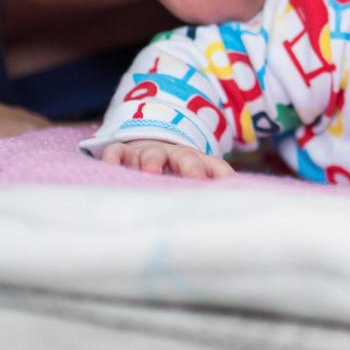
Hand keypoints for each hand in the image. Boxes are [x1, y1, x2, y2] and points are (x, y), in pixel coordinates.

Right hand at [99, 139, 233, 179]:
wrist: (148, 142)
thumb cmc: (175, 170)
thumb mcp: (194, 177)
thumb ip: (212, 187)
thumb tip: (236, 208)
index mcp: (196, 162)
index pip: (214, 165)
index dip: (221, 174)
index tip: (229, 185)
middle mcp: (174, 156)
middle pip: (186, 158)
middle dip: (191, 168)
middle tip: (196, 180)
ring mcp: (148, 153)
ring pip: (152, 154)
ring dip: (153, 161)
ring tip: (152, 172)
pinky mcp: (123, 153)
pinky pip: (118, 151)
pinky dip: (115, 156)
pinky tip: (112, 163)